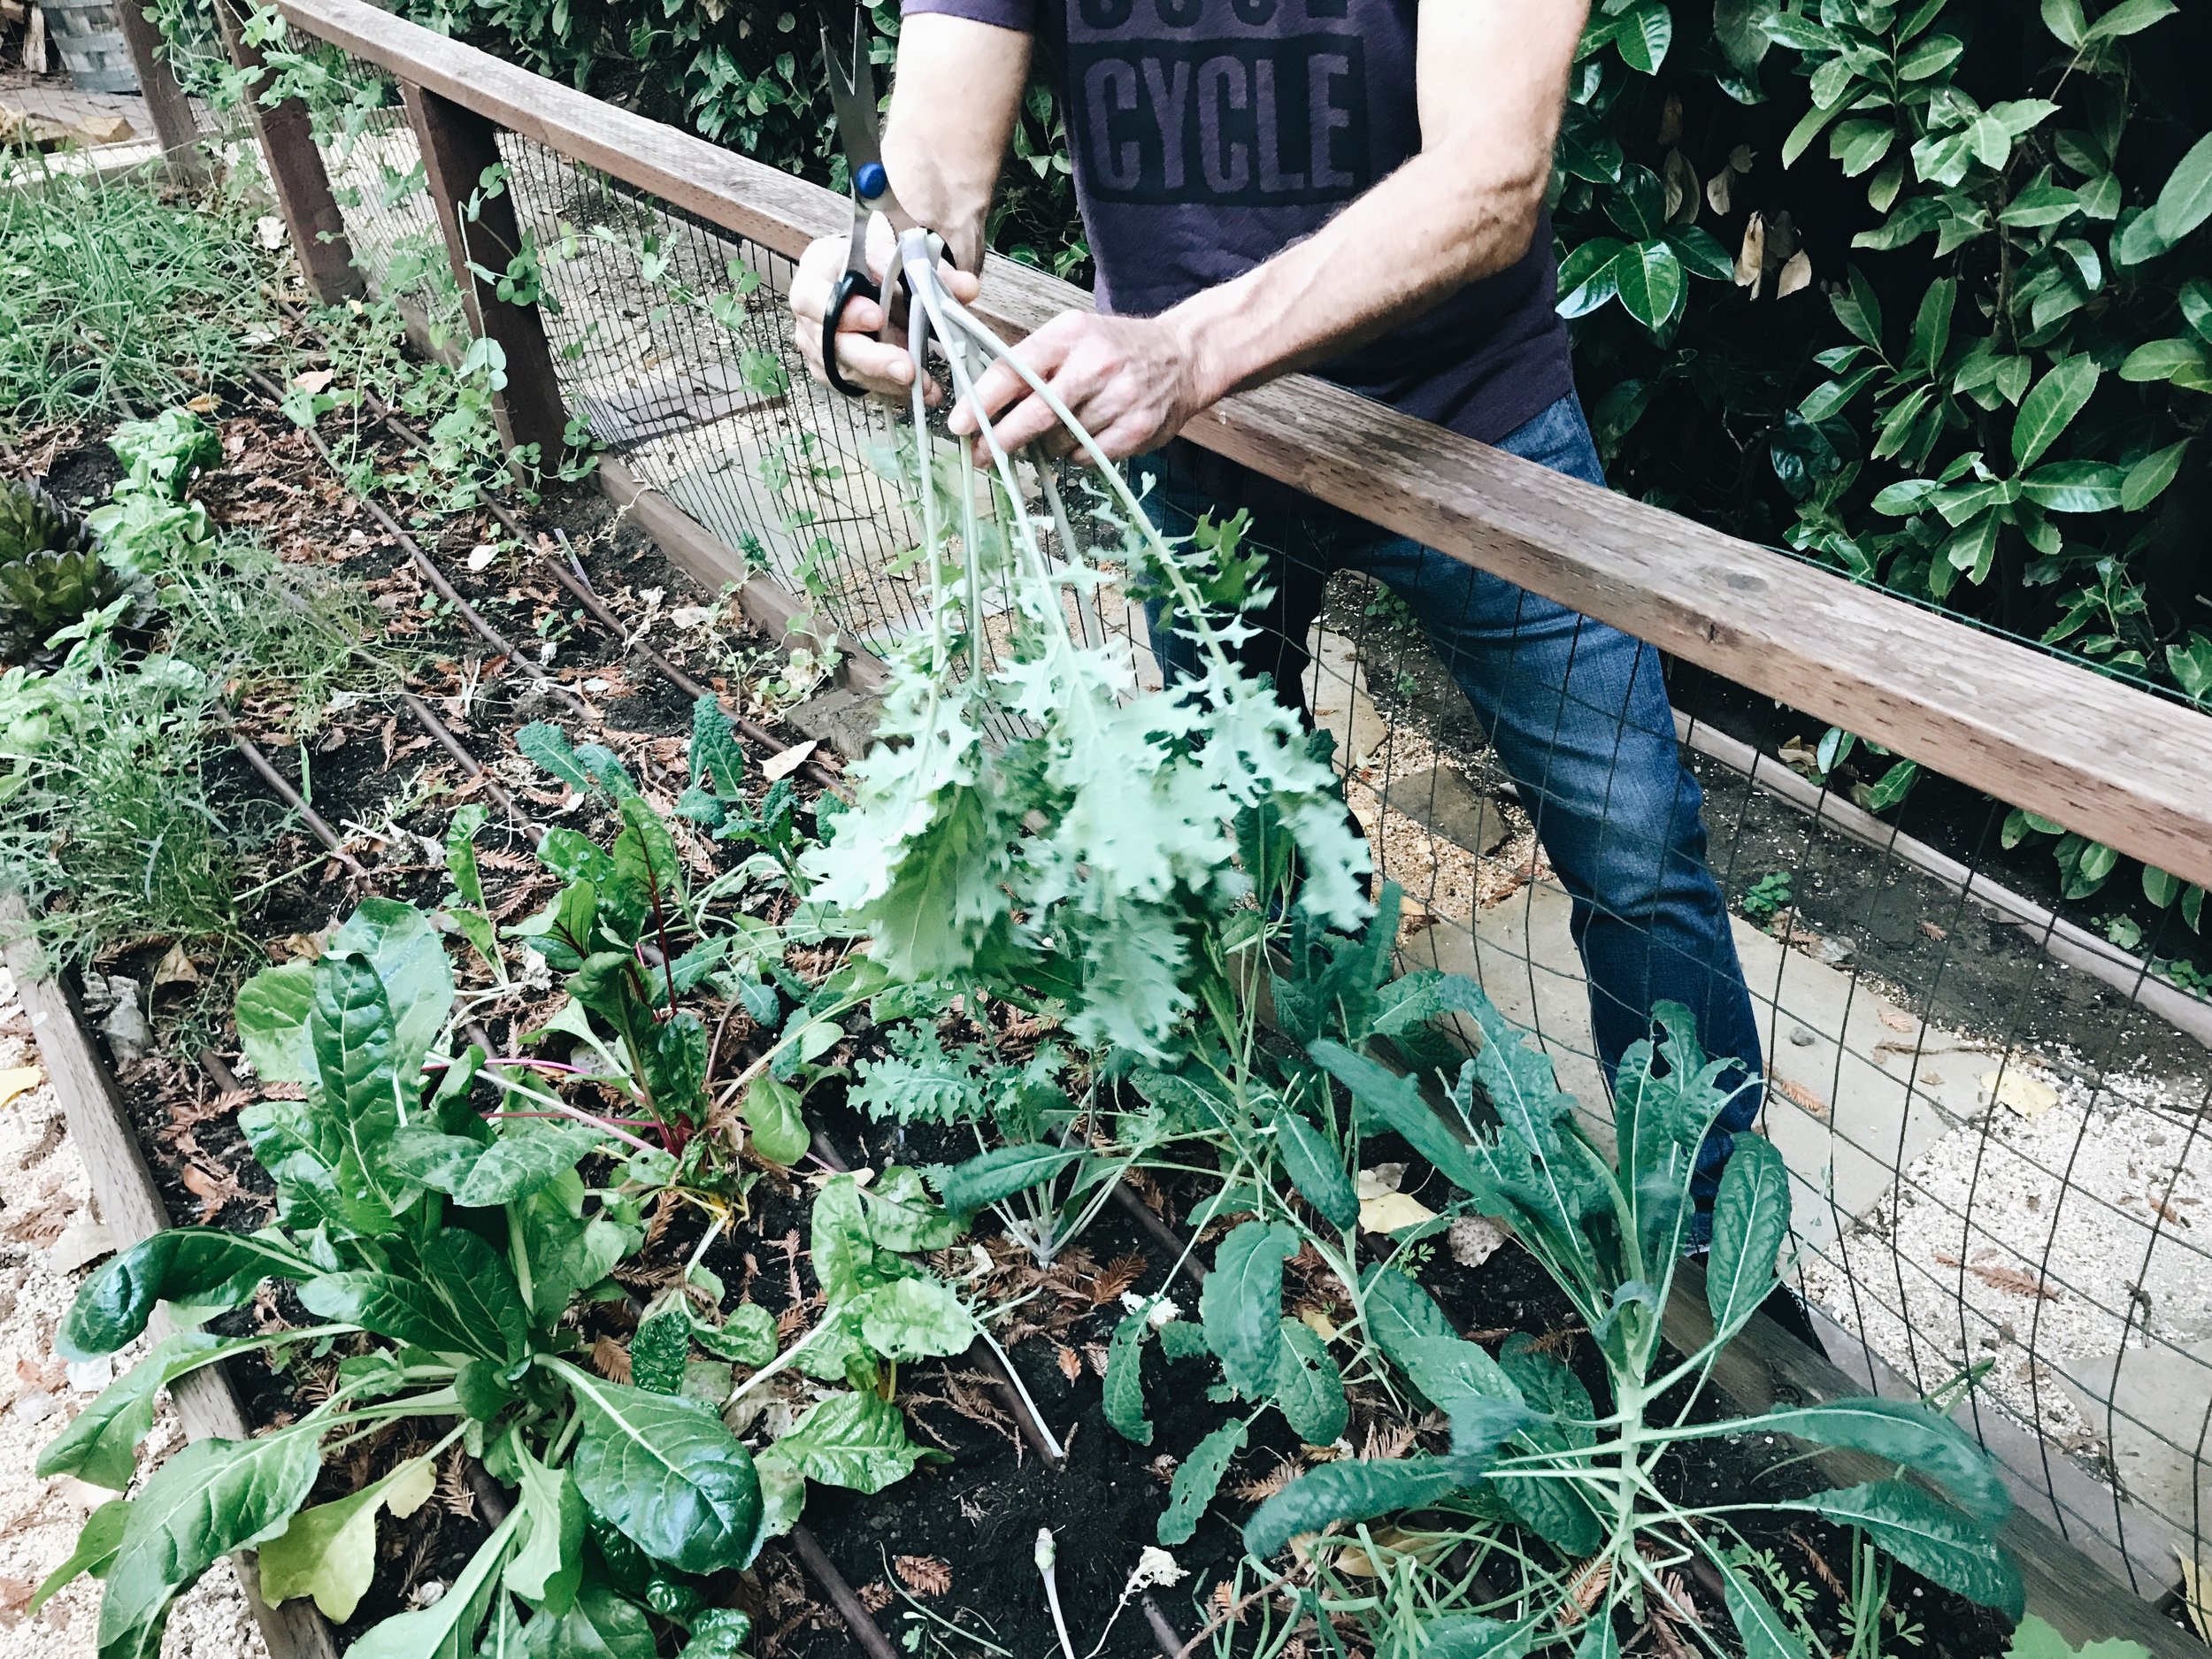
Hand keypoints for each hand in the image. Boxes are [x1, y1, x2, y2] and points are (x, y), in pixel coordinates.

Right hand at [788, 228, 982, 401]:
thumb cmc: (873, 259)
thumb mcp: (896, 251)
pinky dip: (894, 391)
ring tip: (924, 386)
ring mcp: (820, 347)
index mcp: (817, 272)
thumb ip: (929, 268)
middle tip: (906, 369)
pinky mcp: (838, 369)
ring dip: (887, 382)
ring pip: (848, 371)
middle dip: (872, 359)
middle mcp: (810, 314)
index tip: (876, 317)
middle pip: (831, 345)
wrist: (866, 274)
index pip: (812, 297)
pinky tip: (923, 393)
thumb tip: (967, 287)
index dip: (842, 312)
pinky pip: (862, 385)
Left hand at [947, 309, 1214, 464]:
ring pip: (1059, 441)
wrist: (1182, 356)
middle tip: (981, 455)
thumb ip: (1032, 363)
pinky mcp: (1137, 429)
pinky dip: (1076, 453)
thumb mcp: (1072, 336)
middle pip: (1035, 414)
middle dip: (1002, 439)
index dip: (982, 402)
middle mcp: (1095, 364)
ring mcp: (1119, 398)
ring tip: (1050, 434)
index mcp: (1069, 335)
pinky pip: (1087, 456)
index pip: (1015, 370)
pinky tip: (1083, 437)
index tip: (958, 425)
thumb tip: (981, 404)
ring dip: (1045, 445)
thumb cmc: (1114, 348)